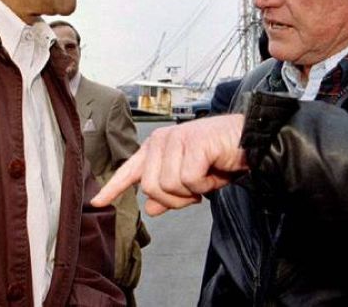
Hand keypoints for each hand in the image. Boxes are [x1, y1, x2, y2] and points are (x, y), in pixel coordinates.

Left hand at [91, 114, 247, 215]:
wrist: (250, 140)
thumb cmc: (221, 158)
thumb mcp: (193, 181)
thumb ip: (169, 193)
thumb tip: (150, 208)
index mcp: (158, 148)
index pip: (130, 170)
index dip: (113, 188)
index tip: (96, 203)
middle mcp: (162, 141)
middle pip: (151, 187)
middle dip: (175, 199)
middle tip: (196, 192)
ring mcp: (176, 140)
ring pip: (168, 186)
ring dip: (192, 192)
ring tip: (207, 179)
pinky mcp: (192, 144)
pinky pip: (188, 180)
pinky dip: (204, 185)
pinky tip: (214, 173)